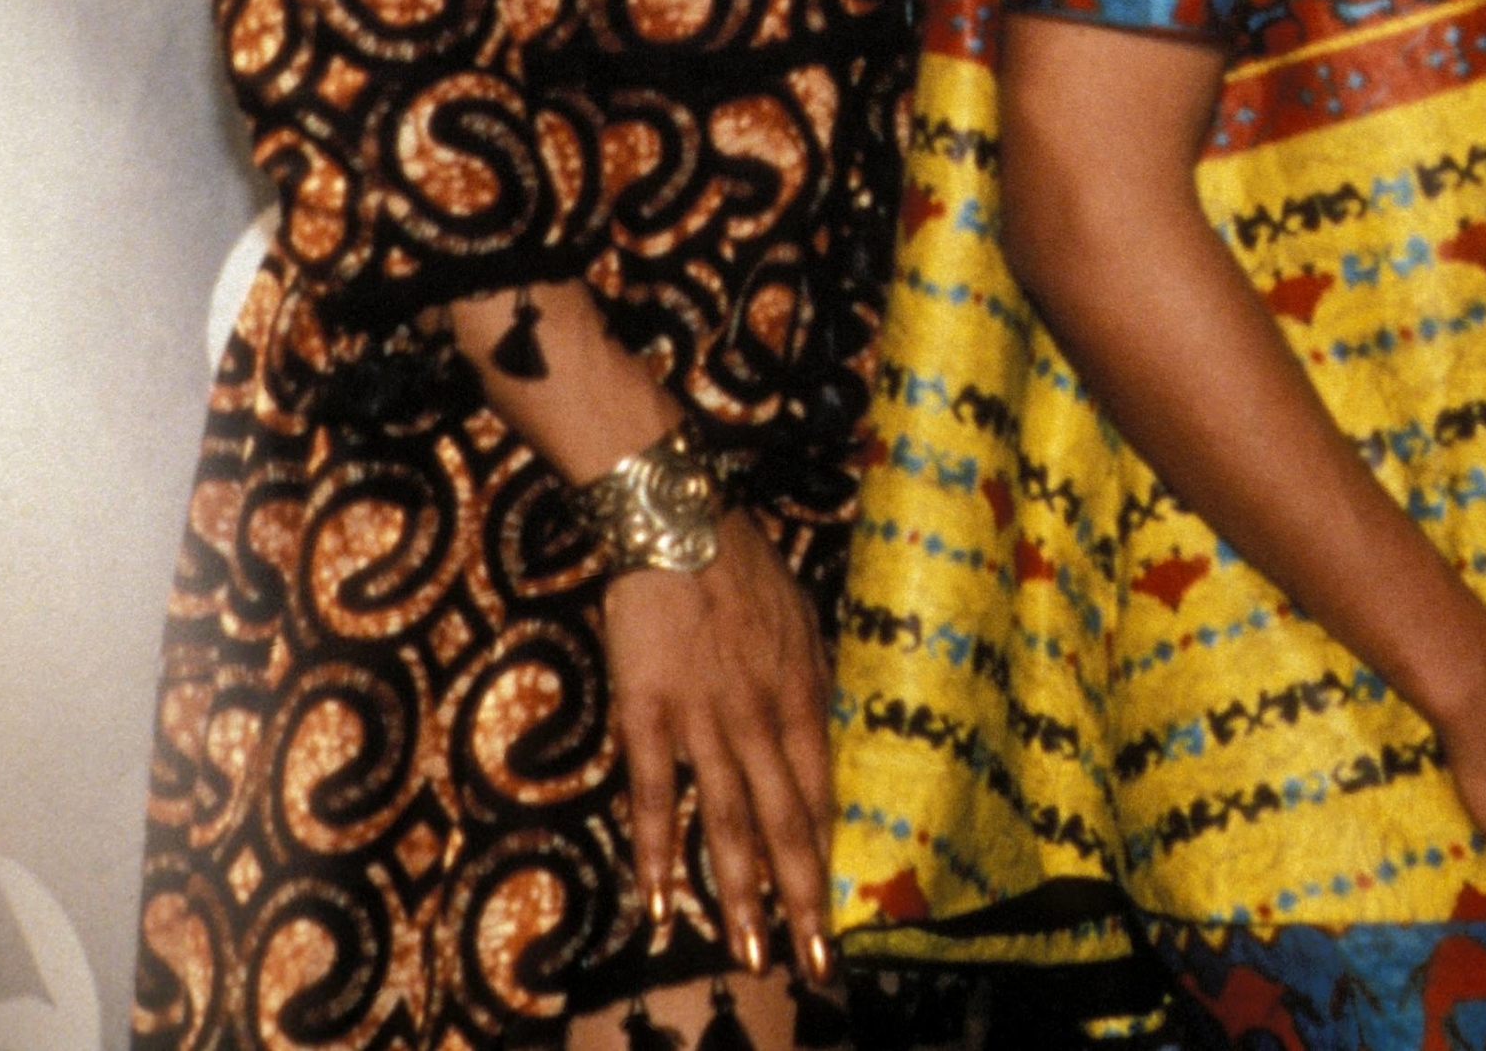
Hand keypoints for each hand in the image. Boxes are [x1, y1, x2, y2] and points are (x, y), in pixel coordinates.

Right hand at [603, 526, 837, 982]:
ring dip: (741, 892)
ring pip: (728, 821)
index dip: (827, 856)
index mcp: (802, 695)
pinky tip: (663, 904)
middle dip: (801, 898)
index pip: (819, 794)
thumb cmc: (742, 567)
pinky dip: (658, 852)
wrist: (678, 522)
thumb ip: (809, 684)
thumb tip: (821, 735)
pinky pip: (654, 795)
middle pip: (784, 822)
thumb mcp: (801, 621)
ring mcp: (705, 720)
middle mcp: (761, 718)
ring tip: (753, 952)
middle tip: (813, 963)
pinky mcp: (648, 713)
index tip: (837, 912)